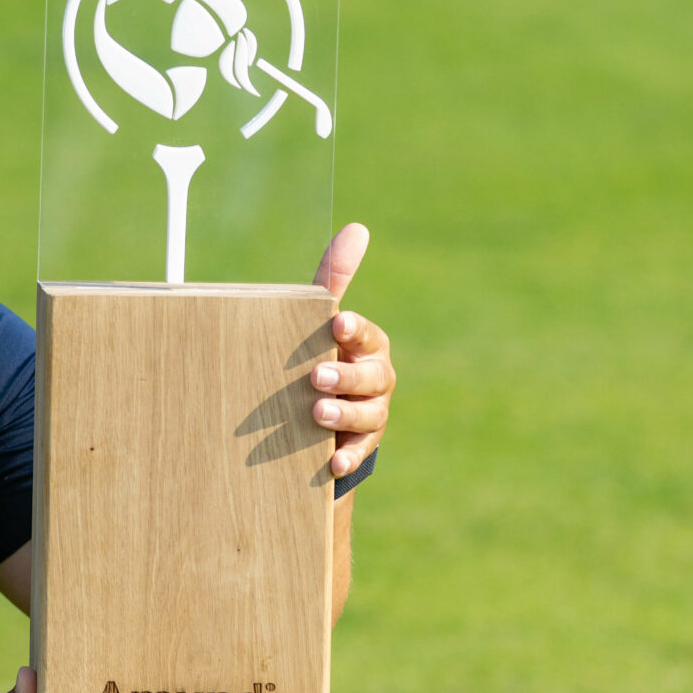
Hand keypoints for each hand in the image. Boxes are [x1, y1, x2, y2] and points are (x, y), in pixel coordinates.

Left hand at [311, 223, 395, 476]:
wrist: (324, 410)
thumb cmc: (322, 351)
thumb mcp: (322, 318)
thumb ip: (334, 278)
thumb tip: (357, 228)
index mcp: (366, 343)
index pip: (364, 333)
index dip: (353, 329)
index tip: (336, 324)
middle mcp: (376, 377)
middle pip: (370, 377)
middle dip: (345, 376)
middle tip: (316, 377)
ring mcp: (372, 412)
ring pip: (367, 415)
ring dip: (343, 415)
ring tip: (317, 415)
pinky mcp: (362, 443)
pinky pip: (360, 452)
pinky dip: (347, 457)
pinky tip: (332, 465)